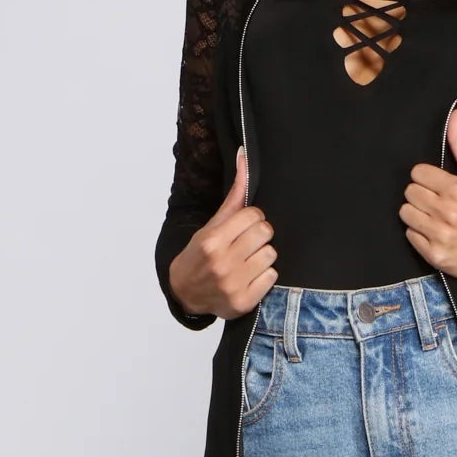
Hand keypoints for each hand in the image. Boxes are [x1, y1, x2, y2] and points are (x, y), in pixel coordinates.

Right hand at [169, 148, 278, 319]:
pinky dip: (264, 276)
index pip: (254, 216)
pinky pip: (272, 277)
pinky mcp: (244, 302)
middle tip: (246, 243)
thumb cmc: (201, 254)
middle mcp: (223, 264)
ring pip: (271, 255)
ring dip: (262, 256)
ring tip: (247, 261)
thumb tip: (244, 155)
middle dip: (259, 236)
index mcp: (212, 241)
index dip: (252, 219)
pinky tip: (249, 276)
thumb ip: (235, 194)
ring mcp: (234, 285)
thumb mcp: (212, 224)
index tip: (242, 227)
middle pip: (265, 234)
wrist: (185, 292)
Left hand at [402, 101, 456, 282]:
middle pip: (409, 192)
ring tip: (434, 217)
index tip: (437, 184)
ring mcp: (439, 234)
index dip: (426, 178)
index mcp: (456, 188)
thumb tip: (454, 113)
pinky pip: (410, 235)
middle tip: (436, 201)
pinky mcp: (434, 254)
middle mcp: (446, 210)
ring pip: (405, 213)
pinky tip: (436, 233)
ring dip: (417, 214)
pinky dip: (420, 234)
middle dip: (421, 195)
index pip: (417, 173)